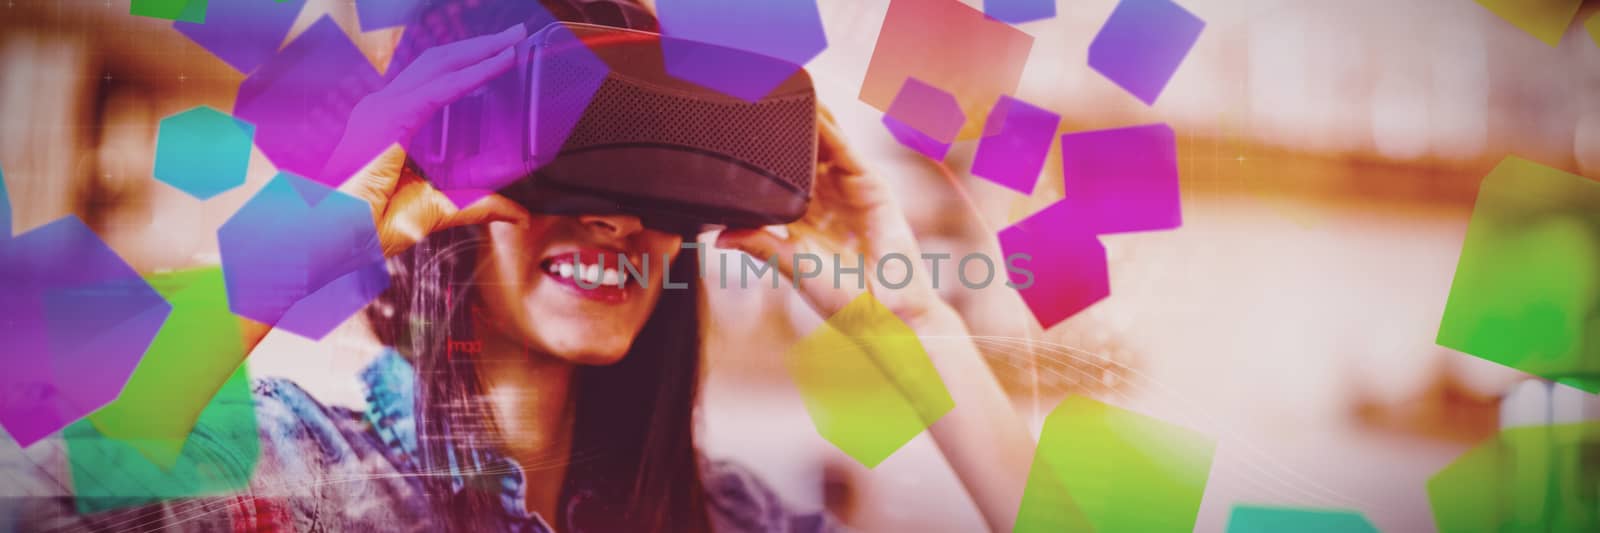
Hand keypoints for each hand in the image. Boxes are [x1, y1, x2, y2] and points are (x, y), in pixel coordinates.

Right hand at [325, 25, 534, 256]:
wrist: (332, 239)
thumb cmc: (368, 225)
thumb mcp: (439, 209)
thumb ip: (478, 205)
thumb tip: (517, 213)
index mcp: (388, 122)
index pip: (433, 80)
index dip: (467, 63)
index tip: (503, 53)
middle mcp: (383, 107)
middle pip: (437, 63)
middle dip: (480, 47)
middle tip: (517, 35)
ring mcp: (382, 109)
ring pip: (440, 66)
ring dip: (481, 50)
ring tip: (514, 40)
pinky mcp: (390, 118)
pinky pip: (441, 88)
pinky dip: (475, 72)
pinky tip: (501, 63)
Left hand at [717, 108, 953, 328]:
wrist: (887, 314)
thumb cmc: (845, 300)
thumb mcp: (792, 267)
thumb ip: (760, 244)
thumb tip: (719, 235)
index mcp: (805, 221)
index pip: (778, 180)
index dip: (761, 158)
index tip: (736, 135)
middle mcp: (827, 202)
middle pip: (802, 155)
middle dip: (783, 130)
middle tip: (758, 98)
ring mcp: (850, 192)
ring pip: (824, 147)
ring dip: (807, 121)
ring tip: (784, 93)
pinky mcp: (872, 188)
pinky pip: (848, 154)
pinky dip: (832, 133)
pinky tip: (815, 115)